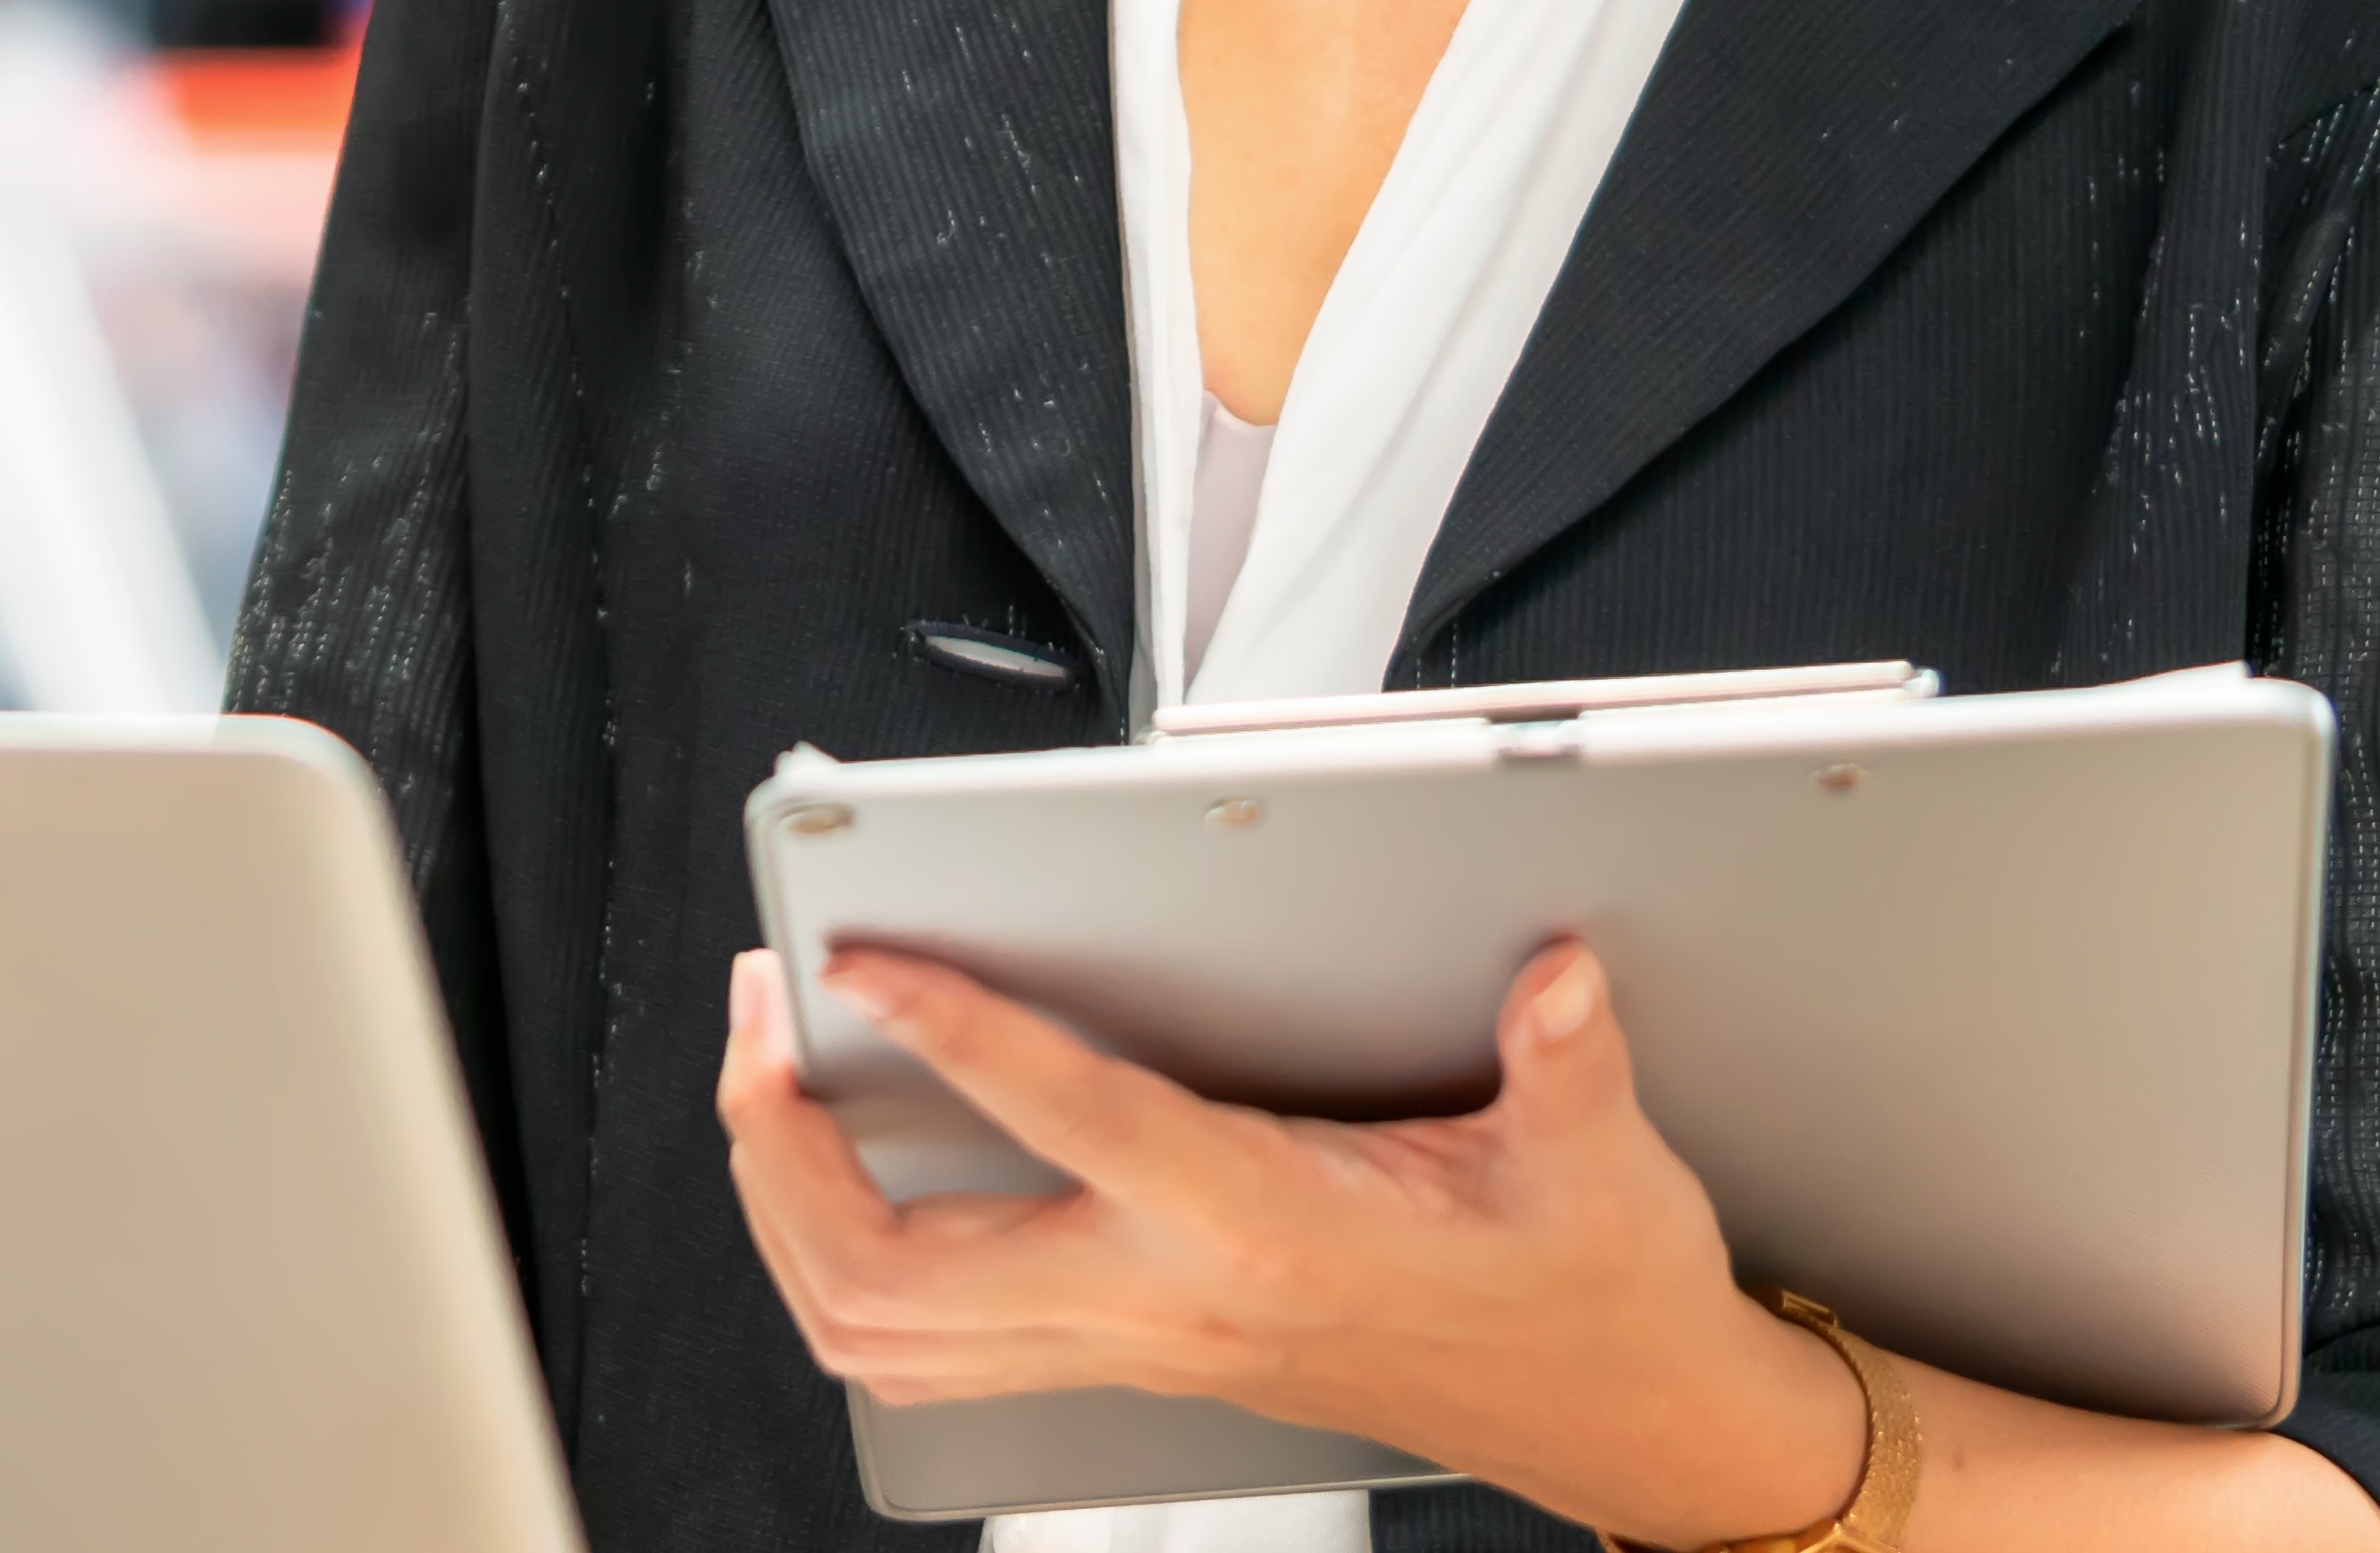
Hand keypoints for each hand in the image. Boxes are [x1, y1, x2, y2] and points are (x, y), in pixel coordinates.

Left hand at [714, 936, 1868, 1548]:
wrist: (1619, 1420)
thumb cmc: (1590, 1295)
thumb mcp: (1598, 1169)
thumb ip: (1567, 1062)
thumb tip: (1554, 974)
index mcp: (1262, 1229)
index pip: (1070, 1123)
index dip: (956, 1033)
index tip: (869, 958)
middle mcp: (1168, 1302)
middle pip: (895, 1273)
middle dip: (783, 1151)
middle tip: (760, 1022)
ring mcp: (1135, 1347)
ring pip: (884, 1331)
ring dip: (789, 1218)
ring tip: (765, 1091)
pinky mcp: (1133, 1362)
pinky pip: (930, 1348)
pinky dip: (848, 1274)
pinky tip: (841, 1187)